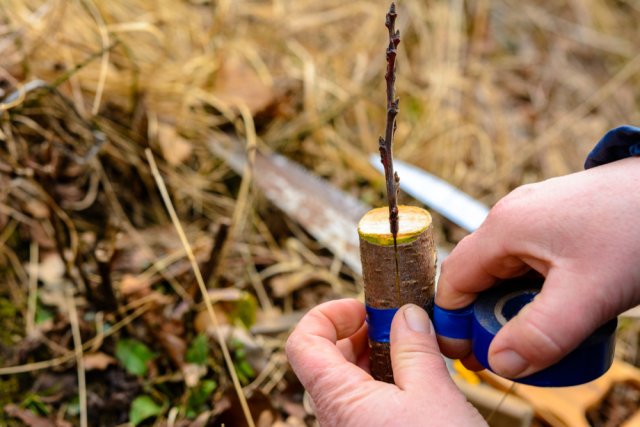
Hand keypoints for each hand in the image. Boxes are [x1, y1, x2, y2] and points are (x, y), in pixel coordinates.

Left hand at [286, 299, 484, 426]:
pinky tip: (415, 378)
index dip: (326, 314)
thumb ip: (415, 349)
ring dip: (374, 355)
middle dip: (358, 332)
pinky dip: (383, 380)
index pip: (302, 342)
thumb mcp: (433, 395)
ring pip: (346, 379)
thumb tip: (406, 315)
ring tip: (411, 348)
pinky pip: (363, 401)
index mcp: (337, 399)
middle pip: (325, 357)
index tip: (361, 307)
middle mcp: (334, 417)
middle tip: (394, 324)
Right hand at [437, 157, 639, 378]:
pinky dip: (533, 289)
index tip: (462, 355)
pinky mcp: (556, 220)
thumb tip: (499, 363)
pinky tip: (558, 305)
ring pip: (505, 269)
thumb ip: (542, 332)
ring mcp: (533, 215)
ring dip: (511, 305)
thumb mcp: (589, 292)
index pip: (454, 279)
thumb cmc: (636, 228)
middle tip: (504, 355)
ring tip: (536, 335)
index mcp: (504, 228)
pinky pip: (529, 260)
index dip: (452, 321)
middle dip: (485, 318)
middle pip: (478, 276)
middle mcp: (511, 217)